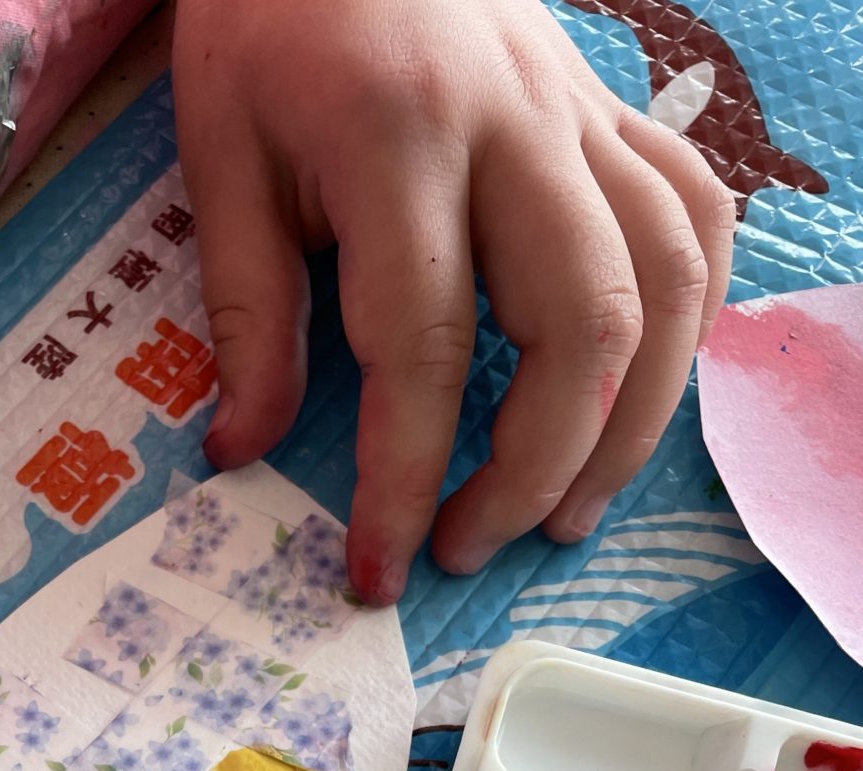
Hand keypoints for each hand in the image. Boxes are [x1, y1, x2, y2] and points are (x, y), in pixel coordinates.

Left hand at [173, 0, 735, 603]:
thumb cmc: (271, 26)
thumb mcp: (221, 156)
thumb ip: (246, 308)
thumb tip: (245, 452)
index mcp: (398, 140)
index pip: (424, 346)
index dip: (405, 479)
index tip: (378, 570)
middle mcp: (517, 128)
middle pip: (585, 326)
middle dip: (538, 468)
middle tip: (472, 547)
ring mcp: (584, 116)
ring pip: (668, 283)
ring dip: (632, 422)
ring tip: (567, 511)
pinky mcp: (618, 113)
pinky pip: (697, 220)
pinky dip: (685, 324)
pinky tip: (632, 396)